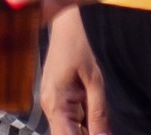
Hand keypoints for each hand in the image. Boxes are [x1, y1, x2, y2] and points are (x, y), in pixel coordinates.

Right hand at [40, 8, 105, 134]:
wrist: (65, 26)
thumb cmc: (78, 47)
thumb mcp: (95, 81)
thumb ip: (98, 113)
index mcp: (56, 102)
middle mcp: (48, 106)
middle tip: (102, 130)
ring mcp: (49, 102)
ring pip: (65, 129)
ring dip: (81, 131)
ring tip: (98, 124)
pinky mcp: (54, 98)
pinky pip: (65, 119)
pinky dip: (78, 124)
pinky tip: (91, 120)